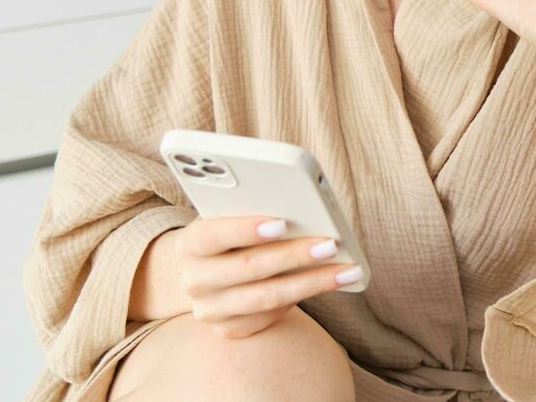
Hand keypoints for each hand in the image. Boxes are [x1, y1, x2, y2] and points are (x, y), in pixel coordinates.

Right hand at [174, 215, 360, 338]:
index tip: (282, 222)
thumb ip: (250, 208)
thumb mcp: (228, 214)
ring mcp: (210, 310)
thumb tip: (299, 206)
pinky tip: (328, 283)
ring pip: (267, 297)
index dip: (245, 229)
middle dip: (294, 255)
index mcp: (189, 244)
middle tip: (331, 244)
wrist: (202, 270)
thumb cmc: (226, 232)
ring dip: (311, 282)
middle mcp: (194, 281)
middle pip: (249, 268)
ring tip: (345, 270)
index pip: (213, 235)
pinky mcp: (228, 329)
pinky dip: (302, 297)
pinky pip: (270, 315)